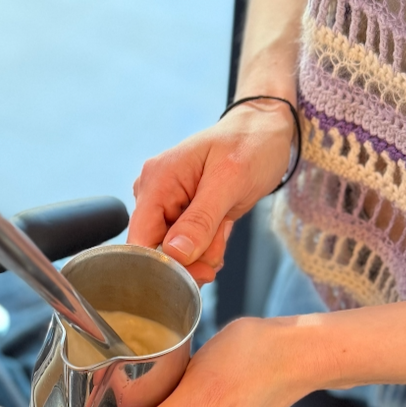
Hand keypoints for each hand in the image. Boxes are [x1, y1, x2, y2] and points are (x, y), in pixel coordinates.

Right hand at [129, 98, 293, 283]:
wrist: (266, 133)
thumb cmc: (250, 144)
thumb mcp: (230, 180)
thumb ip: (201, 219)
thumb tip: (175, 253)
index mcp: (157, 181)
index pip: (139, 237)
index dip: (160, 263)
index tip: (193, 273)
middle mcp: (155, 193)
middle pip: (157, 249)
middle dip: (190, 259)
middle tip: (218, 247)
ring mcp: (167, 205)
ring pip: (174, 252)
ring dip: (203, 252)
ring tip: (224, 227)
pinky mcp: (181, 214)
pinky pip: (187, 246)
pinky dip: (207, 247)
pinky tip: (221, 228)